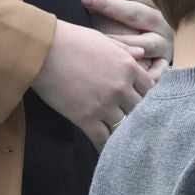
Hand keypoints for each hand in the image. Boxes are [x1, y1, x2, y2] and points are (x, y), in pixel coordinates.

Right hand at [29, 20, 150, 149]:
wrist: (43, 50)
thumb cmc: (71, 40)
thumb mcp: (104, 41)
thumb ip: (125, 50)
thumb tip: (141, 54)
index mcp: (128, 67)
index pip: (151, 89)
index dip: (149, 98)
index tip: (147, 105)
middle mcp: (121, 87)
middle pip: (141, 110)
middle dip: (139, 117)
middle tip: (139, 127)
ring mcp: (105, 104)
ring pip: (124, 127)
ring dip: (124, 134)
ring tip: (126, 143)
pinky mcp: (86, 118)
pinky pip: (103, 139)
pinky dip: (107, 148)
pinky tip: (108, 154)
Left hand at [83, 0, 173, 69]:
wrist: (162, 55)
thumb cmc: (137, 27)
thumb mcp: (134, 6)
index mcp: (157, 2)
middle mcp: (164, 20)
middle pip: (137, 12)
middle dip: (110, 5)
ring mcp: (164, 41)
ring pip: (143, 39)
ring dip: (118, 37)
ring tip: (95, 35)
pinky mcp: (163, 60)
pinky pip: (145, 59)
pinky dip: (130, 57)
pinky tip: (113, 56)